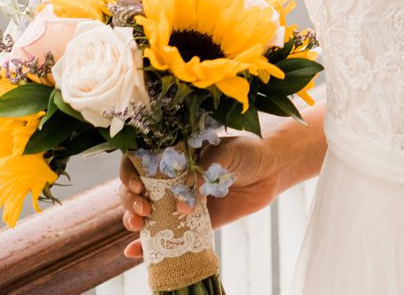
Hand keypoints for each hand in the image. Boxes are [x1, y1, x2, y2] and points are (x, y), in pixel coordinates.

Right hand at [117, 133, 281, 260]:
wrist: (273, 168)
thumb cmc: (247, 150)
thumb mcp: (223, 153)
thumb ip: (201, 175)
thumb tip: (181, 208)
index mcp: (174, 154)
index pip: (139, 162)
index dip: (129, 173)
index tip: (136, 185)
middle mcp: (172, 179)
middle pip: (137, 190)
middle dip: (131, 201)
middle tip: (144, 208)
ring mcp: (181, 201)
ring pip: (148, 214)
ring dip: (135, 222)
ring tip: (140, 226)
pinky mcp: (195, 222)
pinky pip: (170, 235)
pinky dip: (149, 245)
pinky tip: (135, 252)